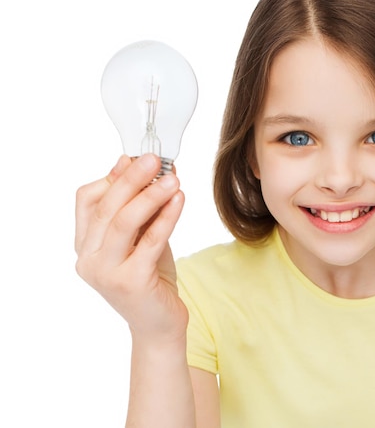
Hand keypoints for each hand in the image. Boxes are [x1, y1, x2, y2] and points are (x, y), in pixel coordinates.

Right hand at [75, 154, 188, 344]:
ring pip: (124, 222)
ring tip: (172, 177)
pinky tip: (180, 199)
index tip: (136, 158)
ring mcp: (106, 273)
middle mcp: (88, 259)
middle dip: (133, 178)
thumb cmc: (150, 278)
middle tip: (155, 159)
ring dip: (150, 195)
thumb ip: (137, 208)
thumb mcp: (140, 238)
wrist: (159, 325)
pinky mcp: (131, 282)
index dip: (112, 176)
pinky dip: (167, 216)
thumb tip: (137, 166)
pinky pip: (151, 241)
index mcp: (84, 245)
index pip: (86, 200)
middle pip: (107, 207)